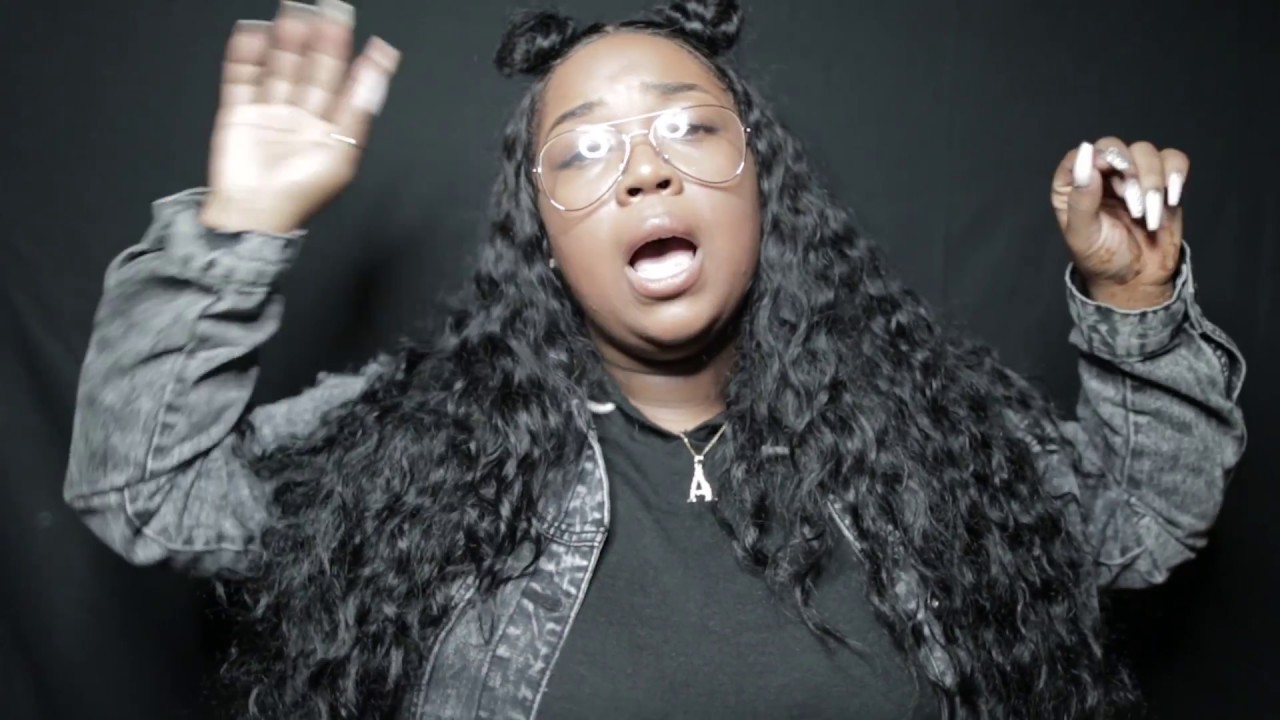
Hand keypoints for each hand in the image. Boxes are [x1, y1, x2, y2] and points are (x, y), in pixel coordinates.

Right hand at [201, 1, 400, 233]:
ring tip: (293, 14)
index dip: (350, 55)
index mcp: (329, 127)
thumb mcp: (341, 153)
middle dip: (318, 39)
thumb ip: (359, 108)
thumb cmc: (299, 195)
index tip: (360, 31)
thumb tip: (378, 72)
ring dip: (285, 41)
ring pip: (278, 67)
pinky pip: (242, 78)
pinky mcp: (239, 113)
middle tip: (327, 9)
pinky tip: (254, 33)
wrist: (252, 216)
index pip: (342, 82)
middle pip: (310, 69)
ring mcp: (269, 112)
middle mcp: (301, 116)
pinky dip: (246, 56)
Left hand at [1050, 137, 1188, 308]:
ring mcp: (1132, 175)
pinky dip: (1176, 174)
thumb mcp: (1082, 235)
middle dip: (1127, 169)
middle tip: (1132, 200)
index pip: (1080, 155)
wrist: (1136, 278)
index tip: (1107, 169)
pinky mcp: (1162, 181)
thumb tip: (1085, 160)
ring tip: (1148, 214)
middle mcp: (1101, 174)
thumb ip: (1081, 200)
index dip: (1095, 156)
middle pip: (1114, 146)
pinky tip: (1171, 198)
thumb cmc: (1102, 257)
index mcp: (1073, 186)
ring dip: (1151, 180)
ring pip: (1145, 151)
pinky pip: (1174, 160)